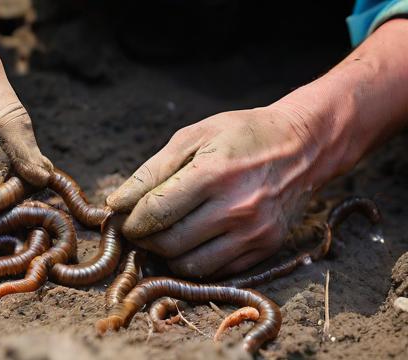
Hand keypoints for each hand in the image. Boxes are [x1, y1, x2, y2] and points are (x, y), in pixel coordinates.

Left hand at [107, 106, 322, 277]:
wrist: (303, 147)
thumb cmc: (241, 135)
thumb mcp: (193, 137)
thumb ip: (151, 171)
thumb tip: (116, 203)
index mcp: (214, 173)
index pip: (155, 212)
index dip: (130, 221)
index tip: (123, 220)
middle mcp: (236, 208)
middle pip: (169, 243)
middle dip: (144, 240)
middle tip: (140, 229)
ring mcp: (254, 233)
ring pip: (190, 265)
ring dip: (167, 255)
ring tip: (164, 236)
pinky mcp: (265, 249)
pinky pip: (216, 272)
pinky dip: (195, 262)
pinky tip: (191, 242)